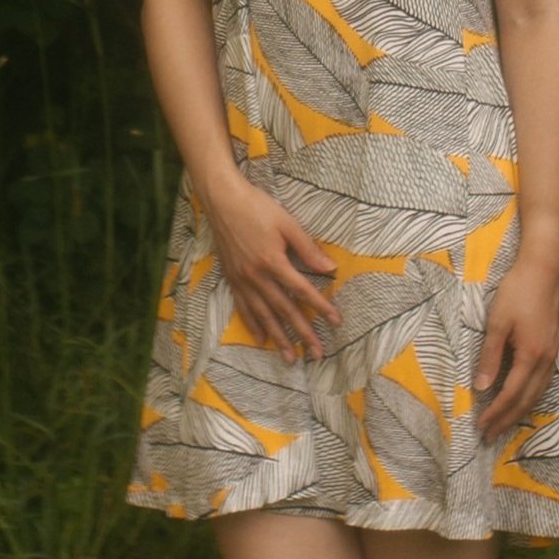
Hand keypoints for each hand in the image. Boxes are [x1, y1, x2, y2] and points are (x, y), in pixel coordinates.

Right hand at [204, 173, 341, 360]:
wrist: (222, 200)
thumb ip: (307, 248)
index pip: (302, 290)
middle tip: (316, 354)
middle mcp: (257, 276)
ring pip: (263, 315)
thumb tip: (329, 268)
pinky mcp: (231, 279)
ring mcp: (242, 280)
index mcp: (273, 261)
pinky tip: (260, 338)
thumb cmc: (257, 207)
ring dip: (278, 338)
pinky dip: (253, 325)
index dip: (320, 306)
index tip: (335, 322)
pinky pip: (243, 308)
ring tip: (290, 357)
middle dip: (302, 333)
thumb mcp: (287, 222)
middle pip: (284, 310)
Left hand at [473, 260, 558, 438]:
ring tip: (505, 424)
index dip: (496, 413)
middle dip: (507, 420)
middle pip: (526, 400)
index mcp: (530, 356)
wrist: (542, 270)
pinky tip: (524, 399)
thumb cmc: (516, 292)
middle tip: (490, 436)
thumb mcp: (497, 323)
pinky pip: (543, 383)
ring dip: (520, 412)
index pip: (510, 394)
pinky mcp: (553, 347)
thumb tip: (480, 387)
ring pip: (537, 394)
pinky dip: (531, 397)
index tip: (481, 426)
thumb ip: (490, 356)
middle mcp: (545, 361)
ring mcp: (552, 355)